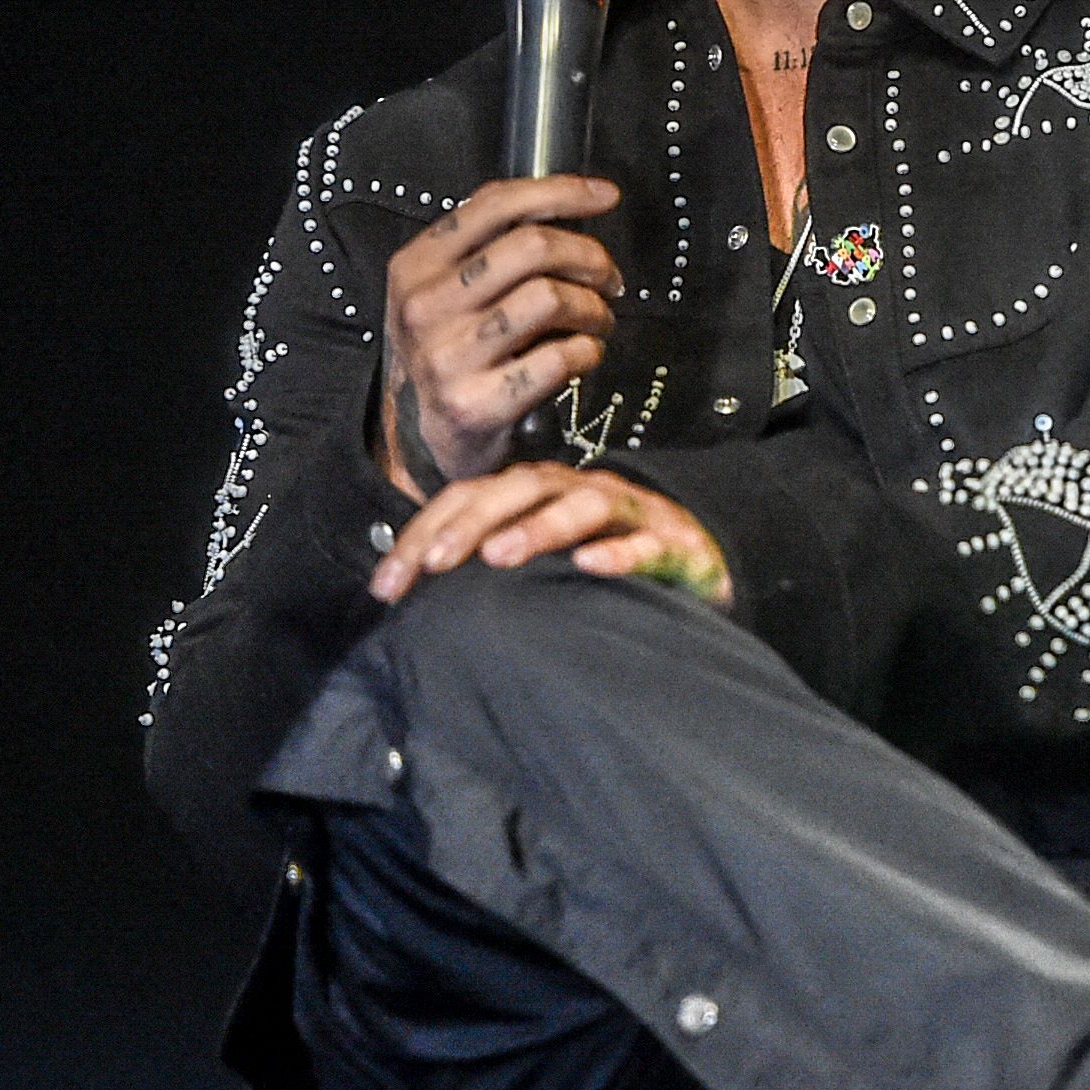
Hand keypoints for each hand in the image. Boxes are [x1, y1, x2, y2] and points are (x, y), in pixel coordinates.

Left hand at [369, 461, 730, 607]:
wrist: (703, 558)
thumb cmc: (609, 558)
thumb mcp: (544, 560)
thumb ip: (488, 567)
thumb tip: (412, 599)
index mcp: (537, 495)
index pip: (469, 498)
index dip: (423, 535)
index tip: (386, 587)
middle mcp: (577, 491)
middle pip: (518, 490)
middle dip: (471, 524)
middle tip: (435, 563)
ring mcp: (627, 513)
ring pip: (581, 506)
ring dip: (539, 528)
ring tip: (500, 556)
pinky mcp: (672, 544)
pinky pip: (645, 544)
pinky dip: (619, 553)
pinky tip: (591, 567)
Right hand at [375, 175, 623, 493]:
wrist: (421, 441)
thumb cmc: (448, 350)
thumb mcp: (443, 290)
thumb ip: (486, 244)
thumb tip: (564, 202)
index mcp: (415, 266)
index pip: (495, 205)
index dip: (562, 192)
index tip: (606, 196)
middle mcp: (424, 307)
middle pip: (532, 247)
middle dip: (589, 257)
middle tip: (609, 278)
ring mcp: (447, 358)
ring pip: (550, 298)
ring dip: (593, 307)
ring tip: (599, 321)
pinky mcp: (475, 406)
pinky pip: (559, 359)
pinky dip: (588, 352)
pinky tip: (586, 356)